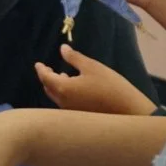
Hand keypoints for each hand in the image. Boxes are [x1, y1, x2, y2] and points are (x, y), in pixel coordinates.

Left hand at [36, 44, 156, 114]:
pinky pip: (65, 102)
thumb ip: (74, 58)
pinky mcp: (80, 116)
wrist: (128, 111)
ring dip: (56, 85)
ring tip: (62, 75)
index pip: (45, 78)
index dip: (41, 69)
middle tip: (48, 69)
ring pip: (57, 96)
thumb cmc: (110, 86)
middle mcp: (63, 102)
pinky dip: (64, 93)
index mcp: (62, 88)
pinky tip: (74, 87)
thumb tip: (62, 49)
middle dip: (47, 78)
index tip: (38, 64)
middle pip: (49, 88)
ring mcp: (70, 111)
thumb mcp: (92, 67)